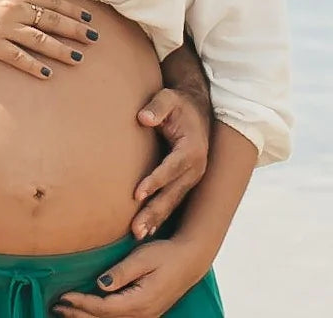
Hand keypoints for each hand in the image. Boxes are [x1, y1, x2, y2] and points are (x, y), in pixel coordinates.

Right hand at [0, 0, 101, 78]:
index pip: (53, 1)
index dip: (73, 10)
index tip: (89, 18)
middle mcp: (14, 8)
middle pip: (53, 21)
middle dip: (76, 31)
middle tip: (94, 39)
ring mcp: (3, 27)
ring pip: (41, 40)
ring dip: (62, 51)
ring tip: (78, 59)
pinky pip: (18, 57)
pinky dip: (34, 65)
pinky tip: (47, 73)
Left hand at [52, 238, 211, 317]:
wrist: (191, 260)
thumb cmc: (166, 255)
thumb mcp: (143, 258)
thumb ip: (121, 272)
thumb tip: (100, 284)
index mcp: (139, 302)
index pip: (102, 308)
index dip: (81, 303)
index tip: (64, 295)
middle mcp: (142, 315)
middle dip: (78, 314)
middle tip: (56, 306)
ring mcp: (146, 317)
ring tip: (66, 312)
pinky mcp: (147, 314)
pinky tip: (89, 315)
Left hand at [128, 87, 211, 238]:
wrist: (196, 111)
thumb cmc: (177, 105)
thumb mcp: (168, 98)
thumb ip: (157, 106)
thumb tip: (143, 118)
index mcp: (193, 148)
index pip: (173, 167)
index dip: (156, 180)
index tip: (137, 194)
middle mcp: (196, 168)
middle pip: (173, 193)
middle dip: (154, 211)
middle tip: (136, 228)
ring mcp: (192, 178)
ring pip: (173, 202)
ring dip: (156, 219)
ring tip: (138, 234)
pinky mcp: (185, 183)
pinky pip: (173, 202)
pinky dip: (161, 216)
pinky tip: (148, 230)